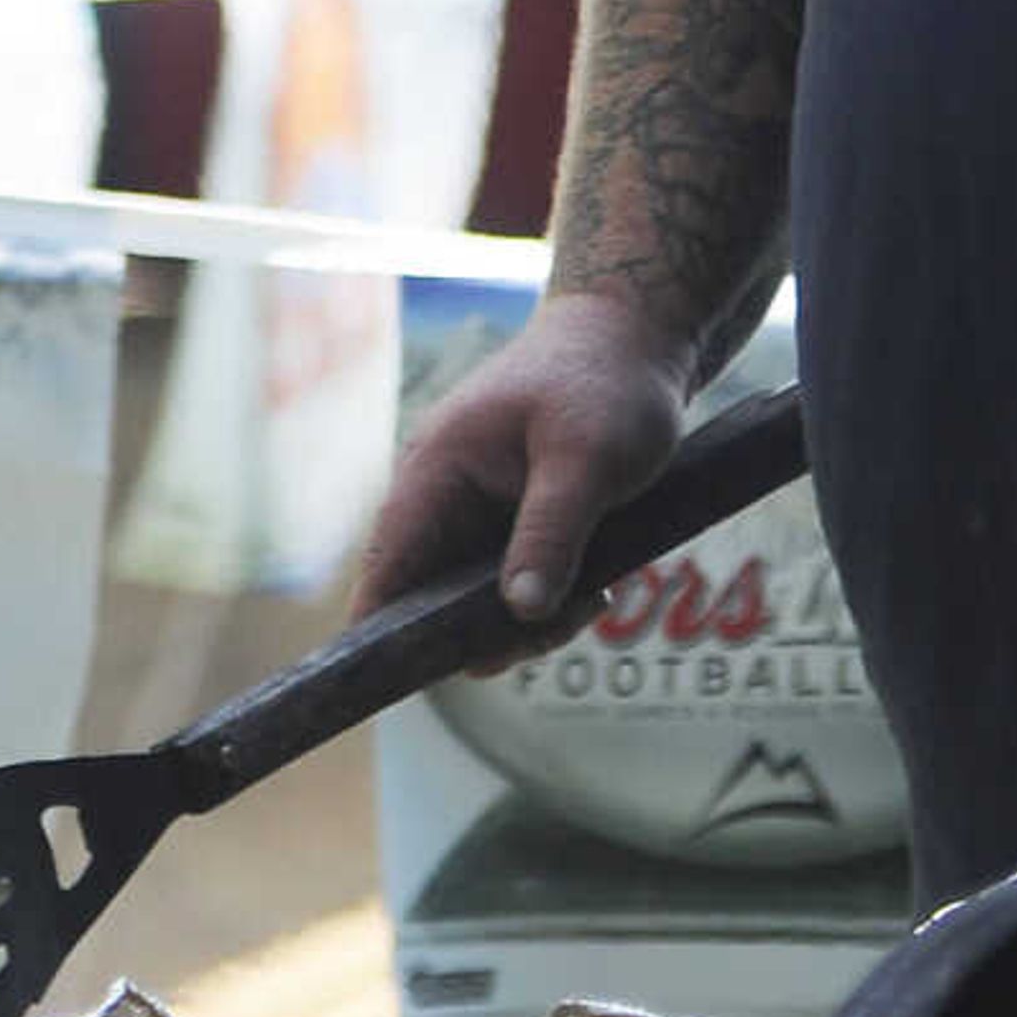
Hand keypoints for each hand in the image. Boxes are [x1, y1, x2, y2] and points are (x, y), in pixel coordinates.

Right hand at [343, 293, 692, 663]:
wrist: (636, 336)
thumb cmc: (607, 383)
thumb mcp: (586, 459)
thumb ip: (550, 534)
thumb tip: (518, 614)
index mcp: (438, 469)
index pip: (388, 562)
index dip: (380, 626)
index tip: (390, 681)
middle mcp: (445, 496)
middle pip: (432, 599)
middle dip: (489, 633)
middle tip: (562, 626)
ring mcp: (478, 512)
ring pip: (477, 602)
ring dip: (529, 621)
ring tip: (594, 601)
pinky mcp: (513, 523)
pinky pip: (512, 586)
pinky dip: (549, 600)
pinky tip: (597, 589)